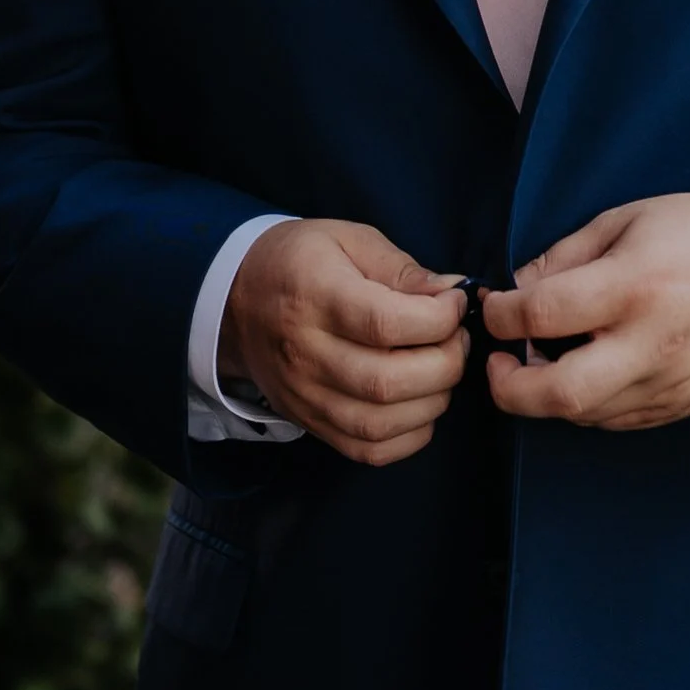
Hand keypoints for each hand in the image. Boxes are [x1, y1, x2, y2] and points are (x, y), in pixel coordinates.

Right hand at [226, 219, 468, 465]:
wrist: (235, 303)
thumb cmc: (299, 263)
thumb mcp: (347, 239)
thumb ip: (401, 268)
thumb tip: (450, 293)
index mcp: (315, 297)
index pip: (386, 324)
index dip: (439, 319)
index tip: (453, 303)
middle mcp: (306, 353)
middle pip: (388, 380)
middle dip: (445, 363)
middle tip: (455, 339)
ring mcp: (306, 396)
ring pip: (382, 423)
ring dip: (433, 400)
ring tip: (440, 369)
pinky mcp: (312, 423)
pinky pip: (370, 450)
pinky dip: (410, 435)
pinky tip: (420, 403)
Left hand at [482, 194, 689, 431]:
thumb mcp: (627, 220)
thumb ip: (564, 256)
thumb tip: (513, 290)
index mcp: (635, 286)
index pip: (542, 314)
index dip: (500, 314)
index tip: (494, 306)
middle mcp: (651, 343)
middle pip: (557, 393)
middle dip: (509, 386)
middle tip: (499, 362)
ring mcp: (667, 382)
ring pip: (583, 414)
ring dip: (547, 395)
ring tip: (543, 361)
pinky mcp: (678, 405)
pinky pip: (614, 420)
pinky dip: (586, 403)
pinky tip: (586, 372)